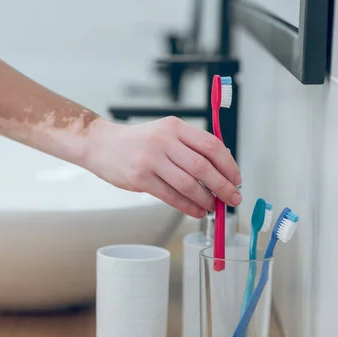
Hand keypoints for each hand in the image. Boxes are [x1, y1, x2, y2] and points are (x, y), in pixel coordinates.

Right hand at [84, 117, 241, 218]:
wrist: (101, 145)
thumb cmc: (137, 142)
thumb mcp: (164, 132)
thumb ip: (189, 147)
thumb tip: (221, 172)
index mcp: (174, 126)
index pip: (211, 145)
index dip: (228, 165)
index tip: (236, 179)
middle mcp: (163, 140)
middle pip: (203, 167)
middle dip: (223, 186)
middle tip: (233, 198)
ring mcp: (150, 160)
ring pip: (188, 184)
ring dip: (206, 199)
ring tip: (213, 206)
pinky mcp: (139, 178)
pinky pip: (171, 196)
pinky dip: (188, 206)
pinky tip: (197, 210)